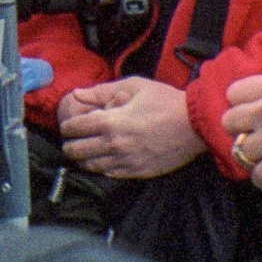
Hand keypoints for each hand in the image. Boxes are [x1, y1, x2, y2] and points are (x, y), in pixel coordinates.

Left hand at [56, 77, 205, 178]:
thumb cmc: (166, 101)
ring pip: (91, 166)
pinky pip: (110, 174)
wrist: (195, 125)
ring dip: (83, 159)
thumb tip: (77, 93)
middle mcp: (114, 144)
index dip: (66, 126)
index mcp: (110, 121)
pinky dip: (102, 168)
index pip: (74, 128)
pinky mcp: (138, 171)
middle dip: (69, 145)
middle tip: (70, 142)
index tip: (67, 126)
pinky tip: (104, 161)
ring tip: (83, 154)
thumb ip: (102, 91)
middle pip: (76, 151)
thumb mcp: (135, 86)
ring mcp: (125, 160)